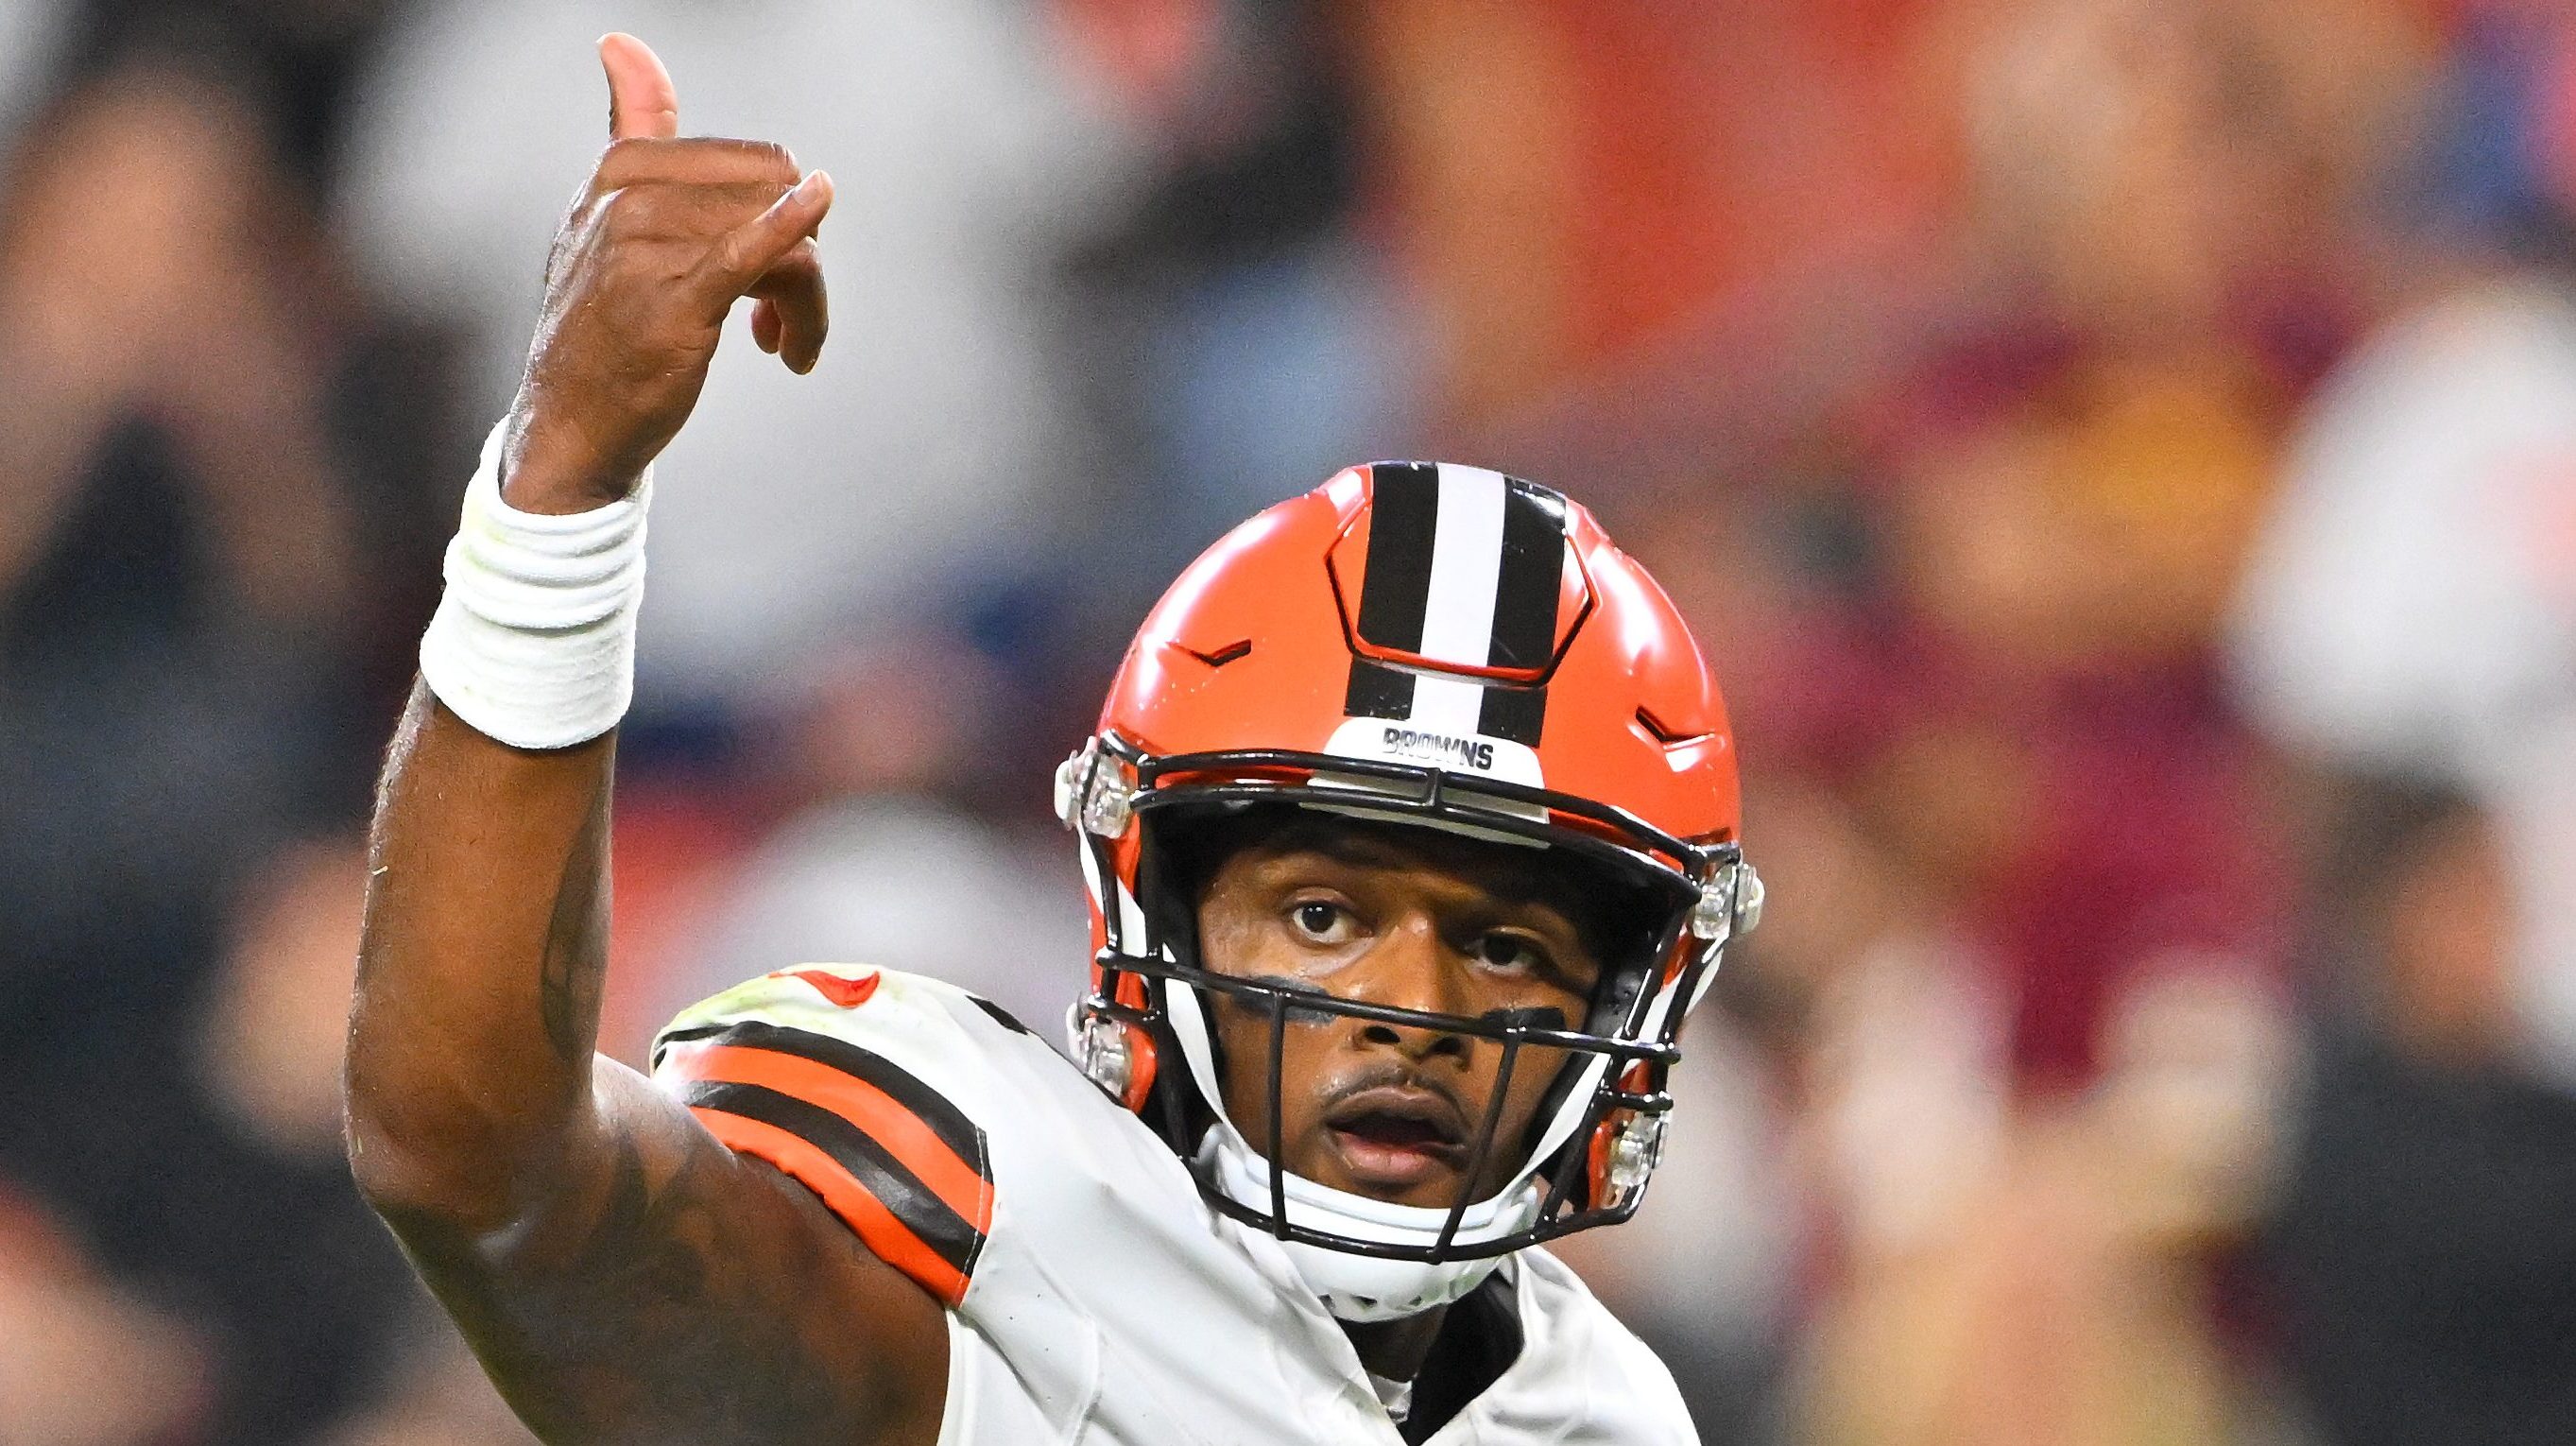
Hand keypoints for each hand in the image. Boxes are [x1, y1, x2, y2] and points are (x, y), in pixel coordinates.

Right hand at [502, 34, 832, 512]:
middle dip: (801, 258)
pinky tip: (814, 215)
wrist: (570, 421)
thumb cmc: (603, 322)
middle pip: (778, 200)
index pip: (753, 164)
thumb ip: (633, 127)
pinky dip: (790, 230)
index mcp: (624, 170)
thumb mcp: (607, 214)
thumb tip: (620, 40)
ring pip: (785, 246)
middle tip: (782, 315)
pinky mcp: (675, 304)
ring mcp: (650, 250)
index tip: (773, 262)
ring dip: (804, 305)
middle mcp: (632, 199)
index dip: (785, 211)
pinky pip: (753, 253)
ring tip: (781, 342)